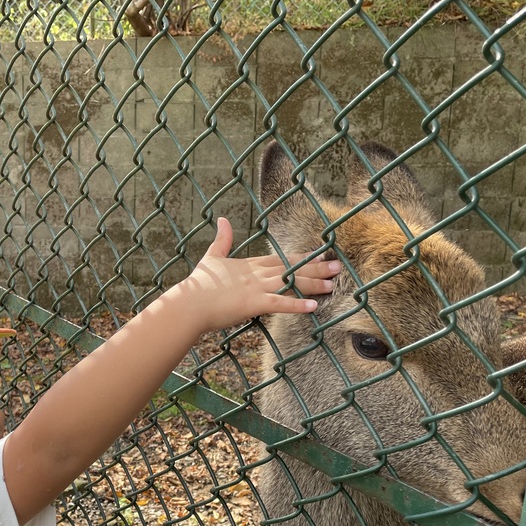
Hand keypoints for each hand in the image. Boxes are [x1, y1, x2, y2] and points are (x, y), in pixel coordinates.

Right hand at [168, 217, 339, 334]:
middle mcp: (255, 274)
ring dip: (312, 284)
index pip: (279, 259)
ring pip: (289, 283)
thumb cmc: (197, 284)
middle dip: (315, 267)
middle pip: (290, 268)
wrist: (188, 303)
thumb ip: (221, 240)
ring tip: (332, 284)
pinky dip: (296, 305)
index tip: (318, 254)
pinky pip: (279, 304)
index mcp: (247, 265)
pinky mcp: (252, 303)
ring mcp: (255, 287)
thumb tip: (222, 219)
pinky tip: (313, 306)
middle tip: (337, 265)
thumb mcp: (210, 257)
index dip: (300, 258)